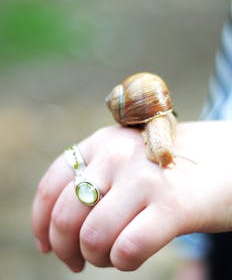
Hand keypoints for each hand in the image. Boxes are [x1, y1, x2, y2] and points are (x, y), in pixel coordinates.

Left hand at [31, 121, 231, 271]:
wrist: (225, 159)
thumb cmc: (168, 167)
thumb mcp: (124, 158)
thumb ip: (92, 180)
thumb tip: (51, 230)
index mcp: (102, 142)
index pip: (52, 184)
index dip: (40, 222)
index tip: (46, 245)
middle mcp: (117, 154)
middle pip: (65, 215)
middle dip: (65, 249)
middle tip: (78, 262)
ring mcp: (144, 178)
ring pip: (92, 238)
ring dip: (97, 258)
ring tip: (111, 255)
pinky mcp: (172, 205)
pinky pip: (126, 250)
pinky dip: (123, 262)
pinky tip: (132, 256)